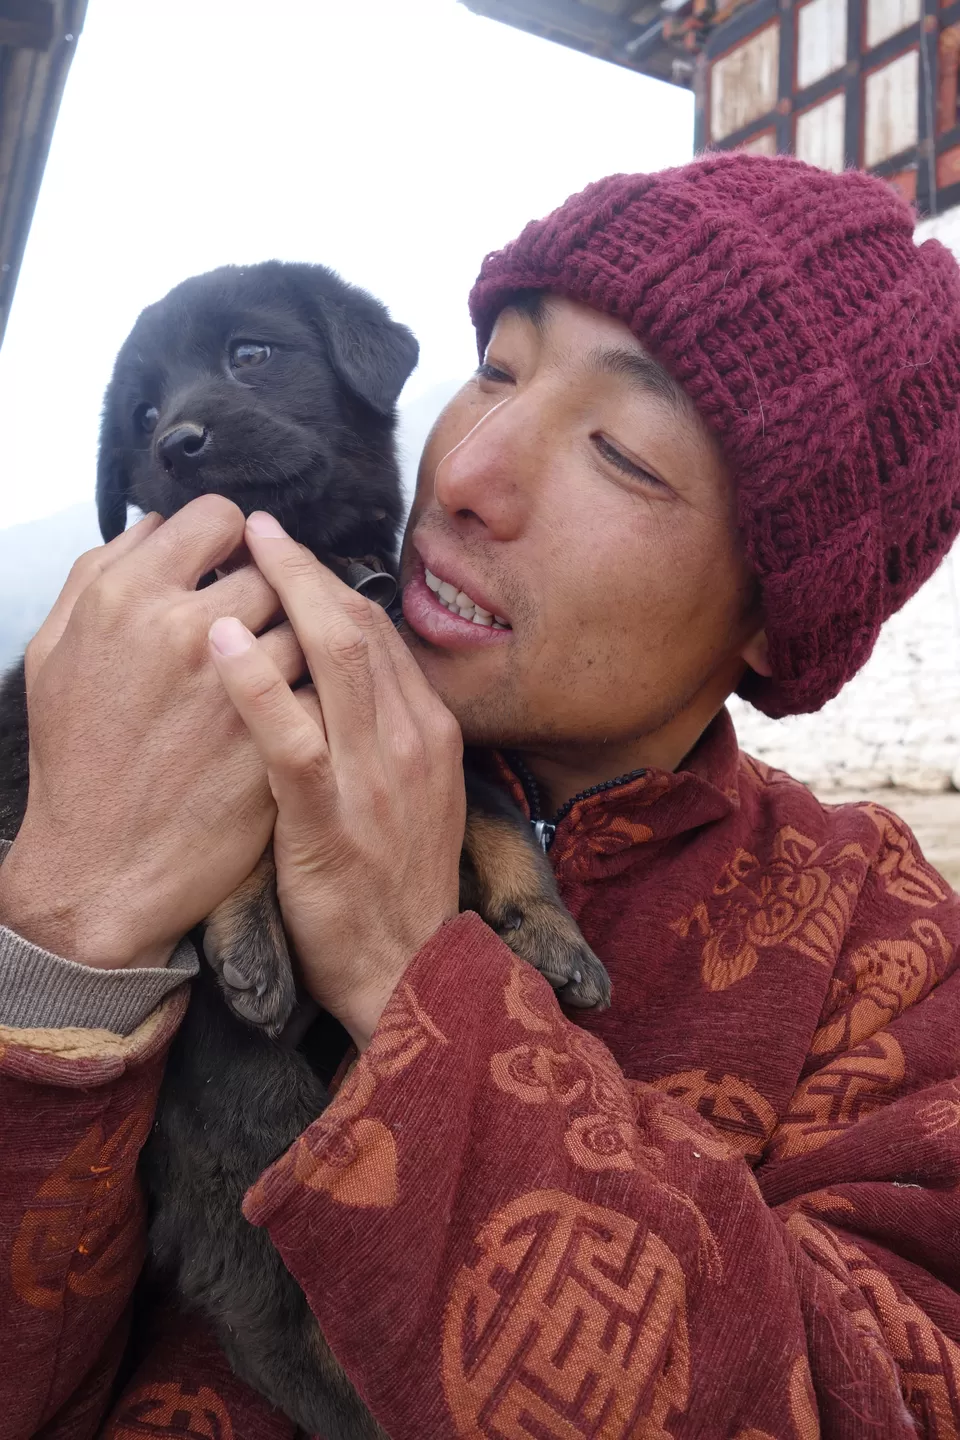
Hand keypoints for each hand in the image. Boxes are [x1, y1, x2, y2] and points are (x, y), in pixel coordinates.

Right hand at [0, 496, 304, 969]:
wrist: (103, 870)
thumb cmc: (76, 759)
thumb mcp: (56, 652)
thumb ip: (102, 574)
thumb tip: (153, 526)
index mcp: (128, 598)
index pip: (216, 519)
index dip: (236, 534)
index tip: (239, 555)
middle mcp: (188, 632)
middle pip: (275, 571)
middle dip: (279, 587)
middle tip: (270, 613)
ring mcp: (246, 691)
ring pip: (312, 626)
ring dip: (309, 637)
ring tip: (292, 663)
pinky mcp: (285, 743)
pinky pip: (328, 688)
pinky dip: (326, 687)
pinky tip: (310, 702)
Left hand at [208, 511, 464, 1048]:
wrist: (410, 966)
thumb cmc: (396, 882)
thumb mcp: (417, 795)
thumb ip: (390, 732)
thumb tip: (349, 676)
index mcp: (429, 731)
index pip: (379, 633)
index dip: (330, 582)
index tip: (289, 551)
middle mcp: (409, 739)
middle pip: (358, 626)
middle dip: (305, 565)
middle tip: (259, 523)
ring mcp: (373, 775)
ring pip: (335, 658)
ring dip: (284, 592)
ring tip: (241, 549)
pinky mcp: (329, 816)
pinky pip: (291, 734)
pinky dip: (255, 680)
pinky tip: (219, 643)